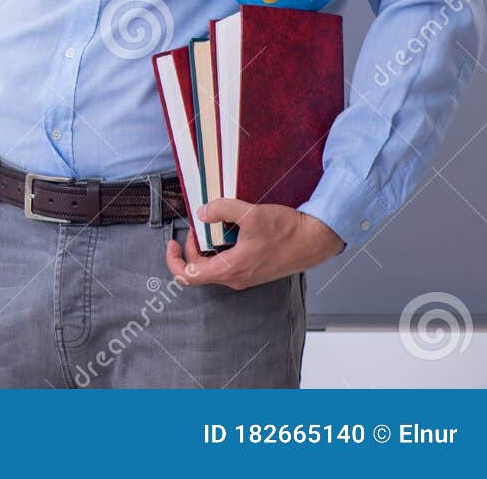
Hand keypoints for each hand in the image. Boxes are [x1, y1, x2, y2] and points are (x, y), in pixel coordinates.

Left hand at [163, 197, 345, 289]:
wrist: (316, 240)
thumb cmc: (287, 230)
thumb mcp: (250, 214)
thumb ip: (221, 210)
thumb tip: (202, 212)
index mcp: (230, 270)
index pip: (188, 276)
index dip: (173, 259)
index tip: (172, 241)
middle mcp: (236, 278)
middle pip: (199, 269)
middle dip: (192, 247)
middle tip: (198, 226)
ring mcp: (246, 276)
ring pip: (215, 266)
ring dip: (208, 247)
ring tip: (213, 226)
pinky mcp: (255, 270)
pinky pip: (229, 263)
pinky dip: (222, 249)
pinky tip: (230, 231)